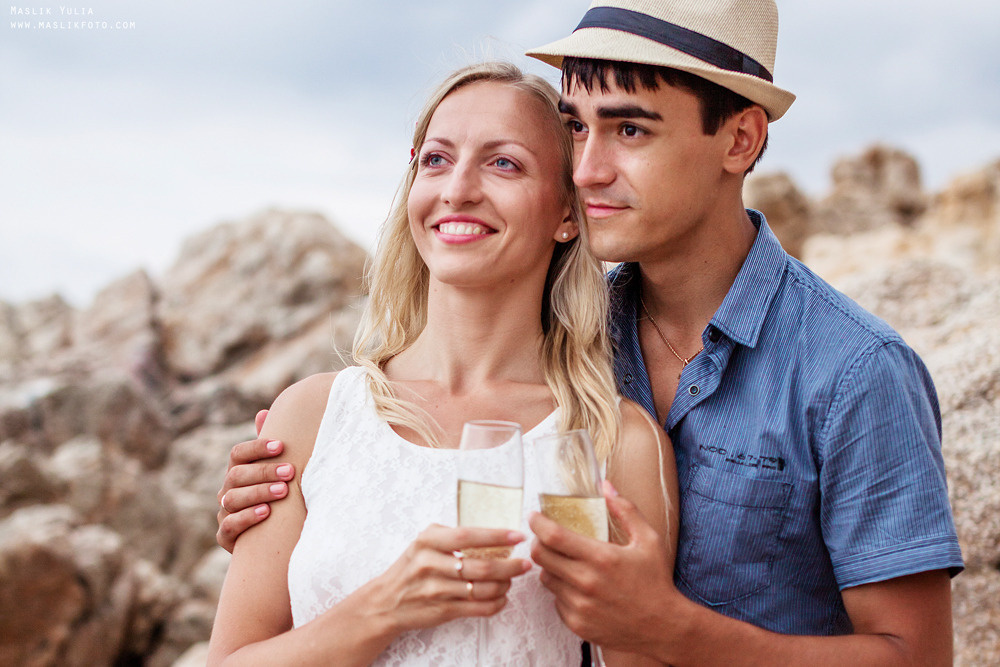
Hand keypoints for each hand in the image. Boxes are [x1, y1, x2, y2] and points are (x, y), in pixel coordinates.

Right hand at [216, 409, 294, 551]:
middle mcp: (226, 490)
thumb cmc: (277, 499)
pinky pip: (229, 526)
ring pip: (233, 499)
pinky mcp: (225, 537)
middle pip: (236, 475)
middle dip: (264, 472)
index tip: (281, 445)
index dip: (257, 447)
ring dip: (258, 493)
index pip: (238, 454)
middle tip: (290, 472)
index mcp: (237, 472)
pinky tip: (266, 512)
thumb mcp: (275, 473)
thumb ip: (270, 447)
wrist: (272, 540)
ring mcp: (224, 513)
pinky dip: (247, 518)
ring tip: (283, 491)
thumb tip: (263, 412)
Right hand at [358, 524, 531, 633]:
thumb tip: (493, 532)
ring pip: (482, 589)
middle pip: (481, 566)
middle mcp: (430, 564)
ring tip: (512, 580)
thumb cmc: (411, 567)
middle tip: (526, 563)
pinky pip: (477, 608)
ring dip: (504, 585)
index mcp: (428, 541)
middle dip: (510, 566)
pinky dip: (495, 604)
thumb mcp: (424, 543)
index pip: (468, 536)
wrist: (386, 601)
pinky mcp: (441, 610)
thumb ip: (451, 535)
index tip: (518, 535)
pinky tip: (502, 598)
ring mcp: (436, 590)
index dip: (496, 536)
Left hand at [529, 482, 675, 653]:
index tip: (534, 516)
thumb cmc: (656, 581)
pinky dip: (561, 590)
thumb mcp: (648, 540)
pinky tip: (578, 587)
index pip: (553, 536)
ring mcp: (579, 605)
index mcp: (601, 558)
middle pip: (540, 556)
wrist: (663, 627)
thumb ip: (625, 510)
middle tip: (544, 538)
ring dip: (550, 567)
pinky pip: (555, 600)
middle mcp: (586, 582)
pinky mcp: (577, 623)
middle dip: (538, 542)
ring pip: (546, 578)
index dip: (538, 523)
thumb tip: (605, 486)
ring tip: (566, 563)